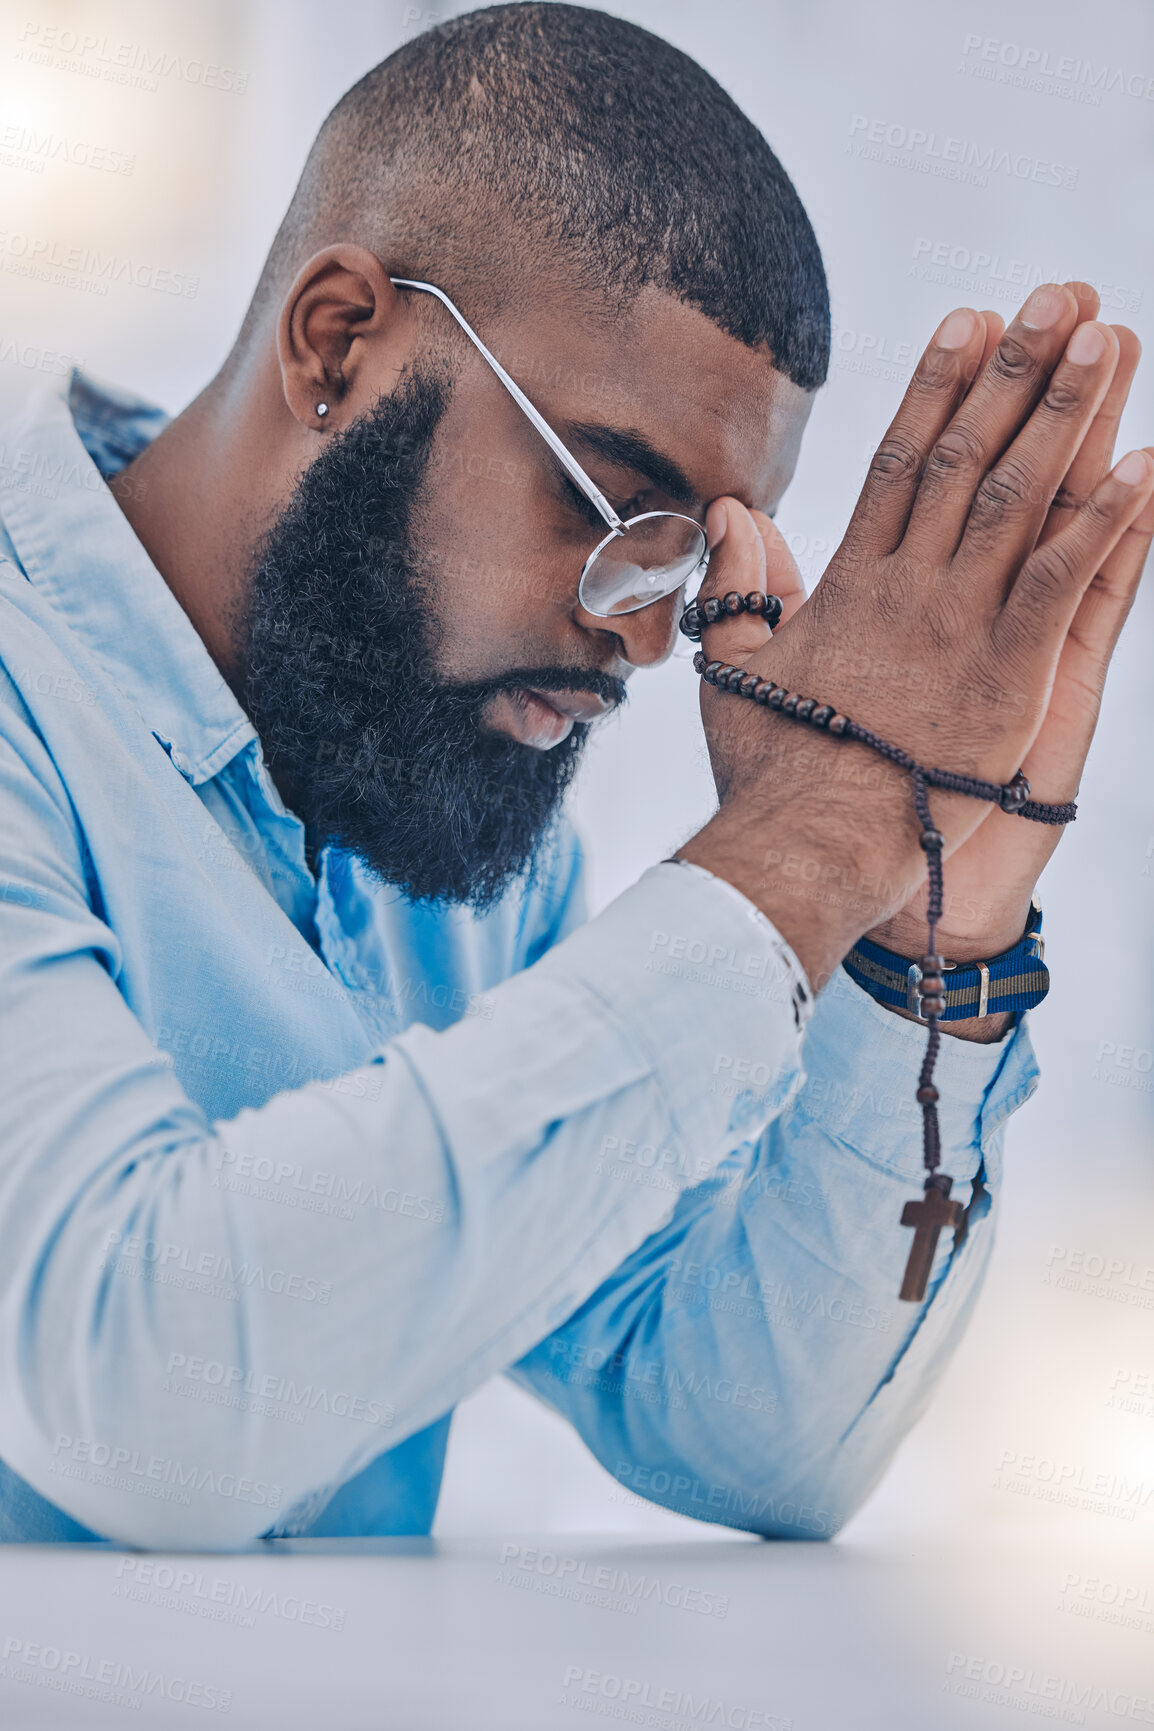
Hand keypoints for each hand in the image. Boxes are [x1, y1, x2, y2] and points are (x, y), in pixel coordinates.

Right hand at [678, 284, 1153, 995]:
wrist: (805, 845)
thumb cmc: (771, 771)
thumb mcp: (738, 669)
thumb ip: (745, 588)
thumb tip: (732, 511)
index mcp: (853, 584)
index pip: (902, 461)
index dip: (940, 385)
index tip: (969, 319)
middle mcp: (911, 588)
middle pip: (971, 457)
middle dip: (1016, 369)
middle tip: (1059, 295)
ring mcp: (961, 627)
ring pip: (1022, 499)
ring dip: (1069, 414)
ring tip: (1108, 338)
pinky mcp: (1007, 676)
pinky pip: (1065, 582)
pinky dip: (1109, 523)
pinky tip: (1148, 463)